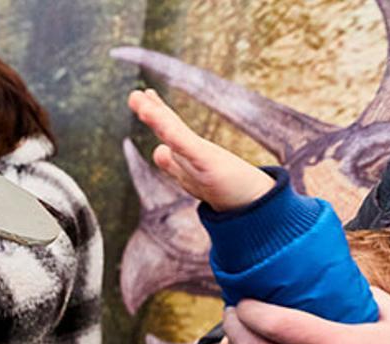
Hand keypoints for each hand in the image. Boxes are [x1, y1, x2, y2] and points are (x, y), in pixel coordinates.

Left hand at [127, 89, 273, 211]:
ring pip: (175, 134)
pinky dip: (175, 137)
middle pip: (169, 127)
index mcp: (187, 155)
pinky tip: (163, 127)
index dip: (155, 114)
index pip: (169, 130)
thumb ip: (174, 165)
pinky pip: (188, 149)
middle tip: (134, 95)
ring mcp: (201, 156)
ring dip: (158, 117)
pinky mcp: (209, 164)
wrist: (255, 203)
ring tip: (142, 101)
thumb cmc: (229, 189)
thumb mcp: (193, 178)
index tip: (142, 97)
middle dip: (151, 110)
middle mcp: (193, 152)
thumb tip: (158, 150)